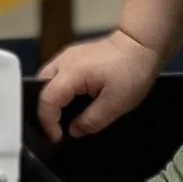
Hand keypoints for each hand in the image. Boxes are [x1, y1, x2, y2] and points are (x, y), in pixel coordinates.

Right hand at [35, 28, 162, 141]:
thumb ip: (92, 121)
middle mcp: (63, 61)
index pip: (47, 100)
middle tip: (57, 127)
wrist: (141, 43)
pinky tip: (72, 100)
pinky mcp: (75, 55)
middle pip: (41, 88)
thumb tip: (73, 131)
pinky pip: (58, 74)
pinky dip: (59, 89)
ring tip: (63, 116)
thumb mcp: (115, 104)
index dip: (48, 123)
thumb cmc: (131, 72)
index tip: (57, 137)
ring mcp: (68, 56)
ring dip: (52, 99)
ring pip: (47, 80)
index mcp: (71, 73)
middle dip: (46, 110)